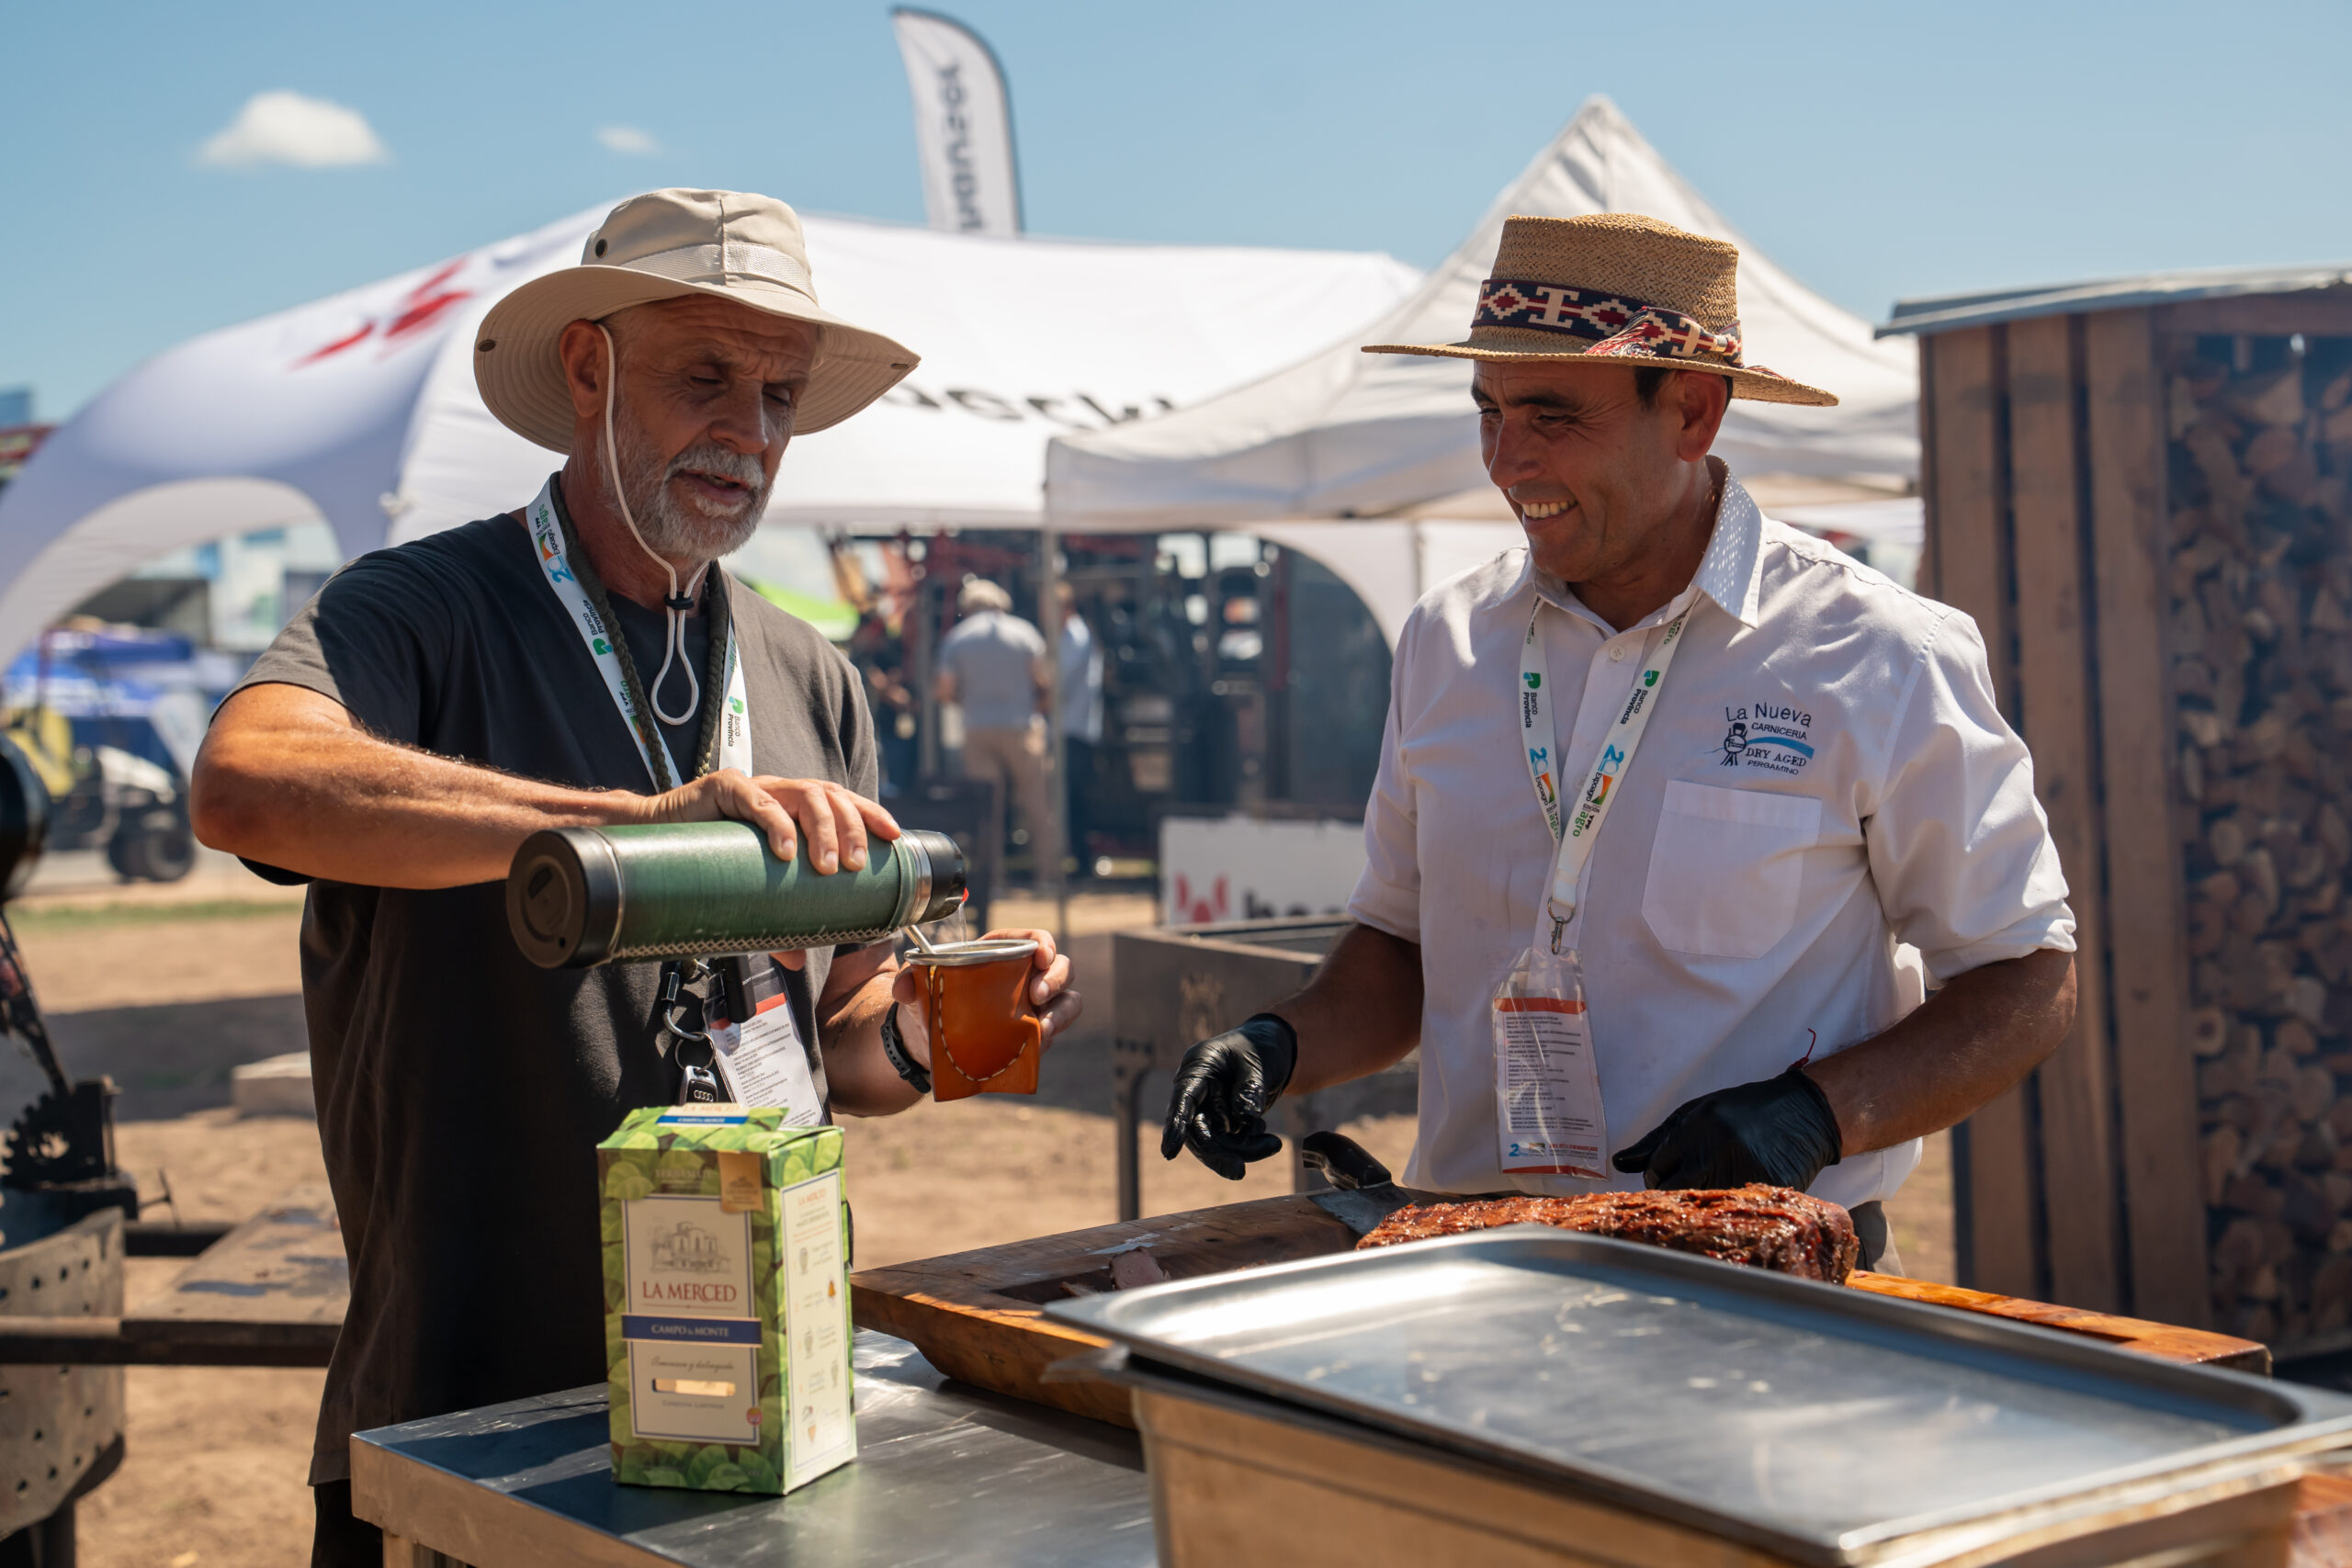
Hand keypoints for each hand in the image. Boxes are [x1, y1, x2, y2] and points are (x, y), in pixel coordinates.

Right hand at [639, 772, 897, 970]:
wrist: (651, 839)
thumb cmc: (705, 861)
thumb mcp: (748, 889)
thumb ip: (772, 916)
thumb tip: (794, 958)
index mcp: (792, 806)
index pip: (842, 801)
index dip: (870, 814)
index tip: (894, 838)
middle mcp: (778, 790)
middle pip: (830, 797)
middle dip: (851, 829)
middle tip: (854, 868)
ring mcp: (753, 786)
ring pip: (804, 793)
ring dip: (823, 829)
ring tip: (827, 866)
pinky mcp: (722, 788)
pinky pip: (756, 799)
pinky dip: (776, 823)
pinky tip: (787, 850)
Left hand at [886, 927, 1081, 1050]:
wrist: (931, 1040)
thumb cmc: (931, 1000)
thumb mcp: (916, 986)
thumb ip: (908, 980)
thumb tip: (904, 987)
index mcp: (1002, 951)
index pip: (1033, 938)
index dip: (1044, 942)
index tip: (1040, 955)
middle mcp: (1026, 975)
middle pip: (1061, 966)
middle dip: (1056, 977)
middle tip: (1036, 995)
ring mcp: (1035, 1005)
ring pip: (1068, 1000)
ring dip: (1062, 1012)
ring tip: (1043, 1028)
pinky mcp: (1036, 1031)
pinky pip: (1056, 1029)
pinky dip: (1053, 1035)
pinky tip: (1037, 1044)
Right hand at [1161, 1014, 1297, 1180]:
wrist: (1274, 1049)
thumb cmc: (1261, 1047)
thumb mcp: (1258, 1061)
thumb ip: (1250, 1088)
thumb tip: (1244, 1117)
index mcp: (1198, 1068)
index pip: (1183, 1099)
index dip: (1175, 1126)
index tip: (1169, 1152)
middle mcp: (1199, 1092)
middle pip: (1198, 1130)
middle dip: (1218, 1154)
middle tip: (1239, 1172)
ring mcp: (1210, 1108)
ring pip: (1217, 1143)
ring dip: (1244, 1151)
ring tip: (1274, 1144)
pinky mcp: (1224, 1122)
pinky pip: (1232, 1143)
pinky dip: (1251, 1146)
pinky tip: (1267, 1136)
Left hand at [1611, 1066, 1842, 1191]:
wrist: (1803, 1113)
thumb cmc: (1743, 1110)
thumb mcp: (1696, 1112)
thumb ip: (1657, 1139)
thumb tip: (1619, 1163)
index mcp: (1696, 1129)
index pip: (1656, 1169)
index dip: (1657, 1174)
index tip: (1668, 1173)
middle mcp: (1716, 1151)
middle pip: (1673, 1191)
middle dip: (1671, 1192)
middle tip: (1684, 1186)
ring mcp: (1742, 1172)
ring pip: (1701, 1204)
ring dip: (1699, 1202)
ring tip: (1710, 1189)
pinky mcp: (1765, 1190)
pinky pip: (1734, 1210)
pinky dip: (1729, 1209)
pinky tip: (1733, 1196)